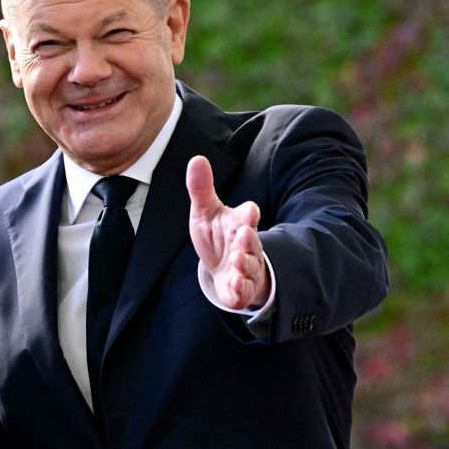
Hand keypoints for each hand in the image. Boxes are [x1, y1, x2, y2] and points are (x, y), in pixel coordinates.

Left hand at [187, 155, 270, 309]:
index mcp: (239, 223)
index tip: (250, 211)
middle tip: (243, 234)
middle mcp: (246, 245)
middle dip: (248, 239)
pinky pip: (244, 290)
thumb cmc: (217, 237)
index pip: (248, 215)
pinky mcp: (241, 289)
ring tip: (238, 259)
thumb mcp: (205, 212)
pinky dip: (241, 287)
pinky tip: (236, 283)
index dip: (248, 214)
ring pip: (250, 265)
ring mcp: (246, 268)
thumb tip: (197, 158)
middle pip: (251, 241)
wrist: (222, 270)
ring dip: (245, 263)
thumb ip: (201, 188)